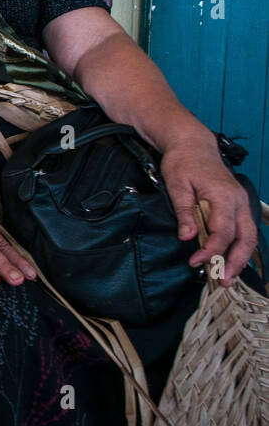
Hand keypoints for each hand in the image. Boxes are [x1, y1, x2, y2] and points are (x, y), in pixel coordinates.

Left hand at [161, 133, 257, 284]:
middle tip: (223, 281)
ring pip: (249, 235)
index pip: (223, 231)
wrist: (192, 144)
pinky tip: (232, 259)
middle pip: (245, 237)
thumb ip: (184, 211)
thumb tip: (187, 237)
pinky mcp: (237, 204)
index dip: (211, 250)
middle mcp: (238, 200)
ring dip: (241, 257)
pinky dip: (241, 246)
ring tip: (229, 276)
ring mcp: (240, 202)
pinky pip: (245, 229)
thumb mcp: (176, 184)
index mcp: (223, 195)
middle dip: (235, 261)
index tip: (196, 262)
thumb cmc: (182, 162)